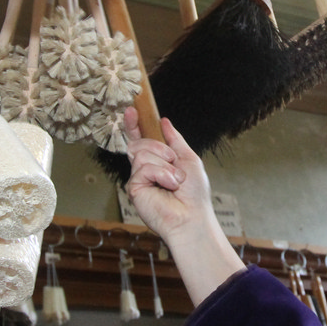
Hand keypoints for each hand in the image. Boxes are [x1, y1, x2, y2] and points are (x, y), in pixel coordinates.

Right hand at [124, 107, 244, 303]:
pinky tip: (168, 185)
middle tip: (173, 161)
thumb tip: (164, 120)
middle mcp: (145, 168)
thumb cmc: (194, 193)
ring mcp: (138, 178)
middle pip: (139, 142)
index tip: (132, 109)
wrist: (192, 216)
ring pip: (141, 153)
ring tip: (174, 180)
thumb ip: (175, 139)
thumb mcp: (189, 158)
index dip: (134, 125)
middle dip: (158, 147)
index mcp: (157, 160)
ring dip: (164, 163)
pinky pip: (142, 168)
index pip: (140, 139)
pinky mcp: (134, 188)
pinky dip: (160, 173)